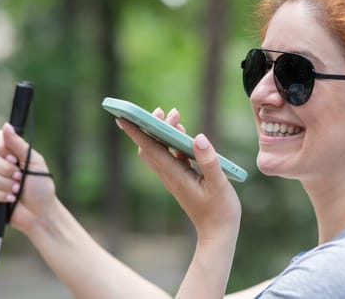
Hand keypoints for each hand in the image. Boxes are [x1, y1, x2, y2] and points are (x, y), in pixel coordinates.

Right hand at [0, 123, 55, 233]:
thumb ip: (19, 145)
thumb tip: (6, 126)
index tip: (14, 157)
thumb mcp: (34, 162)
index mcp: (9, 151)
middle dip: (5, 169)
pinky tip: (12, 199)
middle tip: (20, 177)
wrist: (41, 211)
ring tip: (18, 190)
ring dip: (4, 183)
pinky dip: (1, 194)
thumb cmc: (41, 185)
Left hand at [116, 108, 241, 240]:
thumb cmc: (220, 211)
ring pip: (159, 151)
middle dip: (151, 126)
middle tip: (163, 110)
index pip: (151, 149)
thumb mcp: (219, 184)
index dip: (136, 132)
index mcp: (176, 176)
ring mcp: (174, 178)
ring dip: (162, 132)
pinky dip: (172, 142)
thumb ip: (209, 161)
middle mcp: (170, 176)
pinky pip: (170, 157)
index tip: (123, 117)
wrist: (218, 234)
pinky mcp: (180, 179)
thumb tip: (198, 137)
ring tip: (174, 115)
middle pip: (151, 147)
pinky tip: (183, 133)